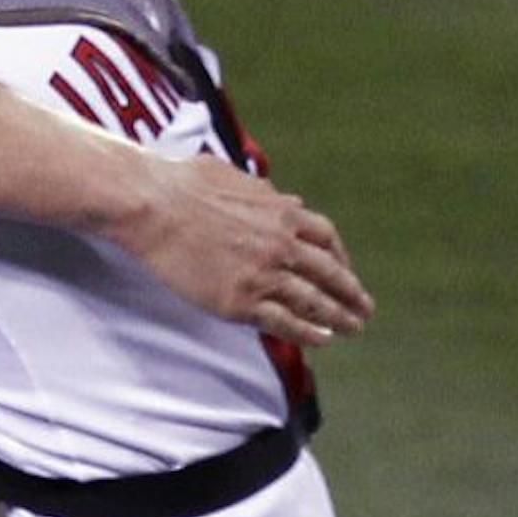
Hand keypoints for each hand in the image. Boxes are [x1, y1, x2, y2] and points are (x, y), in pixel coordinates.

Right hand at [113, 152, 373, 346]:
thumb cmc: (182, 184)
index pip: (326, 238)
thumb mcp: (233, 176)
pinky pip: (285, 323)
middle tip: (365, 309)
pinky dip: (308, 333)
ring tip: (353, 329)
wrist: (152, 206)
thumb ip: (265, 193)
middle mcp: (280, 245)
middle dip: (351, 294)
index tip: (345, 271)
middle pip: (330, 274)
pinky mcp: (240, 302)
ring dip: (339, 318)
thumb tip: (288, 200)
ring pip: (314, 302)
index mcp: (281, 213)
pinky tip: (321, 340)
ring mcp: (263, 275)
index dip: (341, 258)